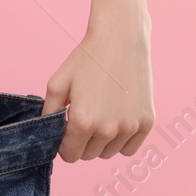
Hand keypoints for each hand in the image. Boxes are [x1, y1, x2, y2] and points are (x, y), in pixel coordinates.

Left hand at [42, 14, 153, 161]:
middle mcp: (108, 129)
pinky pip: (129, 149)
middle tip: (84, 116)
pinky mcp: (147, 123)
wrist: (120, 39)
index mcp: (83, 121)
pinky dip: (121, 140)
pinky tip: (117, 119)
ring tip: (101, 114)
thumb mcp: (57, 83)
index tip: (67, 129)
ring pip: (108, 153)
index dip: (64, 144)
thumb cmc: (86, 59)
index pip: (69, 155)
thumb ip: (48, 113)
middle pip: (88, 155)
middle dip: (82, 141)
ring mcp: (130, 127)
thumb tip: (48, 135)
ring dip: (101, 142)